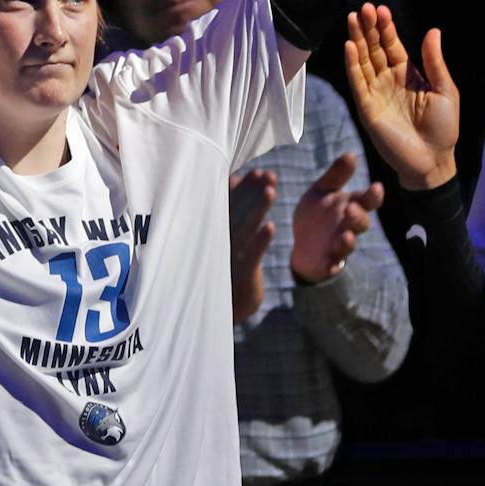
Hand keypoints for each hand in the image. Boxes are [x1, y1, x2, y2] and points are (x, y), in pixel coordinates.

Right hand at [229, 168, 275, 319]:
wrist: (213, 314)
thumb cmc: (219, 270)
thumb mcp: (221, 240)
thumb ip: (228, 210)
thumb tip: (233, 179)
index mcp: (215, 232)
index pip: (228, 204)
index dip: (242, 188)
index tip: (255, 171)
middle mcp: (220, 241)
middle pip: (238, 210)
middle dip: (253, 192)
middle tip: (267, 174)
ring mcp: (230, 257)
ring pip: (245, 228)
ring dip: (258, 209)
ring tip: (272, 190)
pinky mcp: (241, 274)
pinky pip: (252, 255)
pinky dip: (260, 241)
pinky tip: (272, 226)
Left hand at [289, 154, 386, 283]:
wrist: (303, 245)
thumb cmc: (317, 215)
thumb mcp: (322, 191)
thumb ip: (336, 176)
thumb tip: (351, 153)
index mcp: (350, 207)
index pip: (367, 201)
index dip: (373, 195)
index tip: (376, 186)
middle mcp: (349, 227)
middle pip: (361, 224)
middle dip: (359, 217)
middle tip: (351, 208)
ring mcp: (339, 247)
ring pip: (348, 245)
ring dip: (349, 241)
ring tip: (346, 236)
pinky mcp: (326, 263)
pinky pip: (332, 266)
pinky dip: (332, 266)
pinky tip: (331, 264)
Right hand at [343, 4, 459, 189]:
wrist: (433, 160)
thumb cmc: (443, 128)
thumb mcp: (445, 90)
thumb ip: (434, 62)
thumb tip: (432, 31)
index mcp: (407, 74)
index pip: (392, 45)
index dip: (386, 28)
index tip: (381, 9)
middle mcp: (388, 80)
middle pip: (373, 49)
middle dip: (368, 28)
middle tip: (363, 8)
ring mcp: (375, 93)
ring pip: (362, 61)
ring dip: (357, 40)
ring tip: (353, 19)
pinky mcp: (367, 108)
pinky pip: (358, 82)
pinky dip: (352, 64)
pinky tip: (349, 46)